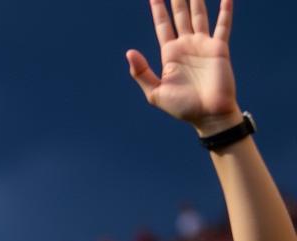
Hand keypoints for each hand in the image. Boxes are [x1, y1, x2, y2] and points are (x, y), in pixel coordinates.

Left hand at [126, 0, 239, 131]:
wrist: (207, 115)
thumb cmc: (182, 107)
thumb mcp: (156, 93)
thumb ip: (142, 73)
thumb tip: (129, 52)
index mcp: (170, 55)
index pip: (162, 25)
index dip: (158, 9)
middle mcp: (186, 46)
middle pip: (180, 14)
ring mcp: (203, 45)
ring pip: (199, 14)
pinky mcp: (219, 48)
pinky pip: (223, 25)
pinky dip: (225, 11)